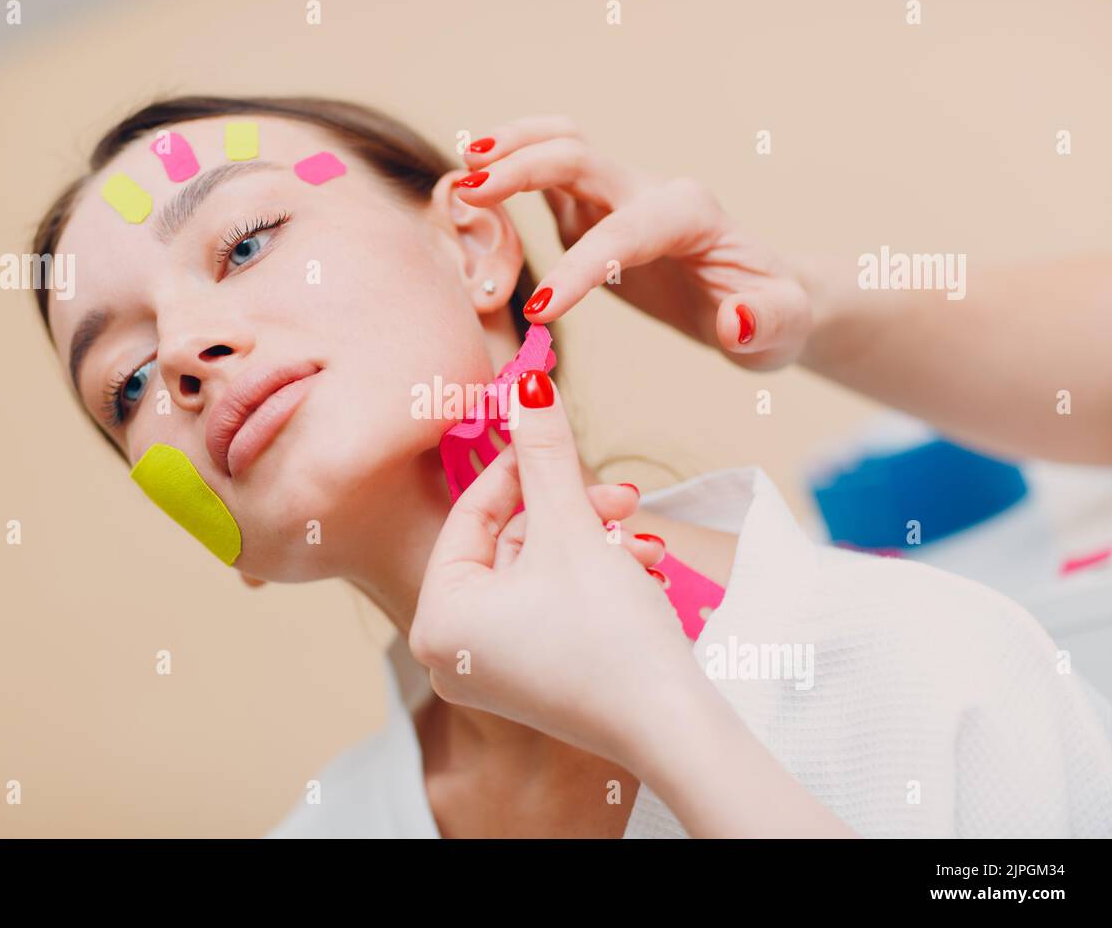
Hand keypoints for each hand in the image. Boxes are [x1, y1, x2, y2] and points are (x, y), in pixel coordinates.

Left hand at [409, 369, 702, 766]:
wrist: (674, 730)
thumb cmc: (612, 637)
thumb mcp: (574, 529)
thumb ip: (545, 452)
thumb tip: (527, 381)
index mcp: (437, 619)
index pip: (471, 515)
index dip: (517, 466)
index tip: (553, 431)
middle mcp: (449, 652)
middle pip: (509, 545)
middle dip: (572, 514)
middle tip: (622, 498)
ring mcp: (488, 672)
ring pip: (537, 574)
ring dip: (593, 546)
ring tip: (643, 547)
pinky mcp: (529, 682)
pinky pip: (547, 608)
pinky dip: (591, 583)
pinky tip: (640, 575)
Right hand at [458, 116, 811, 369]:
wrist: (763, 302)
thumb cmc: (773, 317)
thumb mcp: (783, 330)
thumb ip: (764, 323)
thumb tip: (734, 320)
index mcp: (688, 215)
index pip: (621, 233)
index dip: (579, 269)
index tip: (540, 312)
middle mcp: (648, 193)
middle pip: (576, 155)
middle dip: (523, 168)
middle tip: (468, 193)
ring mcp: (617, 199)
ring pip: (556, 147)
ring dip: (508, 150)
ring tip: (459, 174)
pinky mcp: (593, 215)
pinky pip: (545, 180)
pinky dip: (506, 174)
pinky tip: (467, 192)